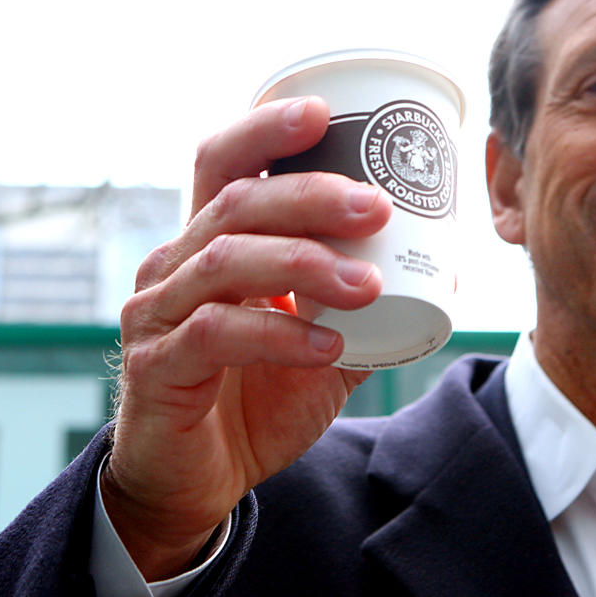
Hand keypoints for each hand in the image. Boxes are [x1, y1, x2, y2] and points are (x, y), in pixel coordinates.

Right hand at [102, 96, 391, 579]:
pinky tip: (328, 343)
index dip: (264, 128)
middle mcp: (174, 266)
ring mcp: (157, 315)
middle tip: (377, 208)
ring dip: (305, 263)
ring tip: (369, 284)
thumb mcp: (318, 345)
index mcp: (209, 244)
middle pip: (235, 203)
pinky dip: (280, 334)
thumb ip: (361, 308)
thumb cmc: (254, 401)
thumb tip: (439, 276)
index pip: (223, 163)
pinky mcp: (156, 369)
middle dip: (310, 195)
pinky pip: (217, 334)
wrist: (198, 483)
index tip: (324, 112)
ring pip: (226, 261)